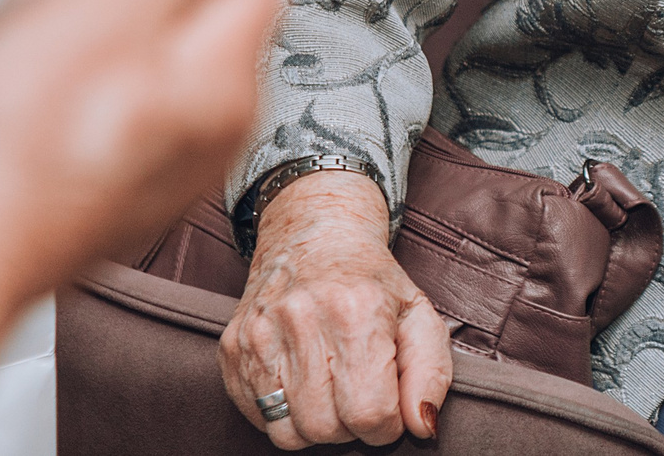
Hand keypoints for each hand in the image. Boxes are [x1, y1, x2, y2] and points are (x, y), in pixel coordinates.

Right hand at [0, 0, 285, 455]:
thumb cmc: (12, 138)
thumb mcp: (98, 4)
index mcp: (227, 75)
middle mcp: (223, 123)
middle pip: (222, 4)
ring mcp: (182, 160)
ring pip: (178, 48)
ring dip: (136, 9)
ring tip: (64, 4)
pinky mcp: (137, 182)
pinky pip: (143, 95)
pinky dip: (112, 64)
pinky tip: (53, 65)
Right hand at [220, 173, 453, 447]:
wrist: (314, 232)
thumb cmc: (372, 281)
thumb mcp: (419, 316)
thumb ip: (432, 374)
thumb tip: (422, 427)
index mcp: (354, 312)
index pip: (369, 413)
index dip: (387, 423)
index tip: (388, 401)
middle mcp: (300, 320)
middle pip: (326, 428)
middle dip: (350, 426)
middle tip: (357, 392)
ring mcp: (258, 335)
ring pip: (288, 433)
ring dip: (316, 424)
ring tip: (329, 388)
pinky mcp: (232, 348)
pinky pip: (257, 418)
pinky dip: (283, 413)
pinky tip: (300, 380)